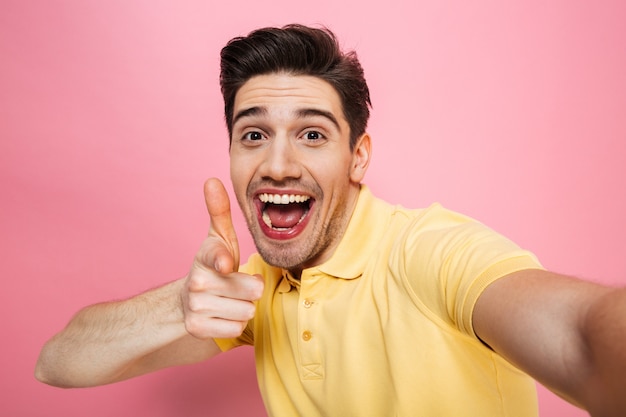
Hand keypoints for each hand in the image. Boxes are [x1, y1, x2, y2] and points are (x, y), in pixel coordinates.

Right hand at [182, 178, 263, 338]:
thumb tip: (212, 180)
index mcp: (205, 257)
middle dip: (250, 290)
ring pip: (246, 312)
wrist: (186, 301)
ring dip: (244, 307)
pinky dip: (235, 324)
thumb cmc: (214, 266)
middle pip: (250, 291)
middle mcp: (197, 282)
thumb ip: (220, 212)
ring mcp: (195, 307)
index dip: (223, 260)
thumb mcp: (219, 239)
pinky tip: (224, 315)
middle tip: (238, 285)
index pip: (216, 256)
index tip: (226, 264)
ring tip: (230, 300)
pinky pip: (236, 329)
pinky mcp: (196, 329)